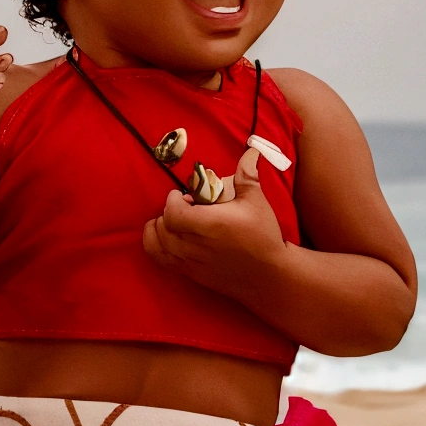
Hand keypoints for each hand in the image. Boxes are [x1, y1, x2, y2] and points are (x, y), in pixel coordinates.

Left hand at [142, 147, 284, 294]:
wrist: (269, 275)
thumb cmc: (264, 236)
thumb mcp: (256, 201)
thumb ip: (246, 175)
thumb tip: (250, 150)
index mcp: (208, 224)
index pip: (172, 212)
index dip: (173, 200)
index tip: (184, 194)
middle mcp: (195, 245)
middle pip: (163, 227)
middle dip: (168, 212)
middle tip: (183, 206)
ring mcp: (191, 262)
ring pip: (158, 245)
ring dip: (160, 229)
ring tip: (172, 221)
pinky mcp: (192, 274)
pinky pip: (162, 261)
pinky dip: (156, 247)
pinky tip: (164, 239)